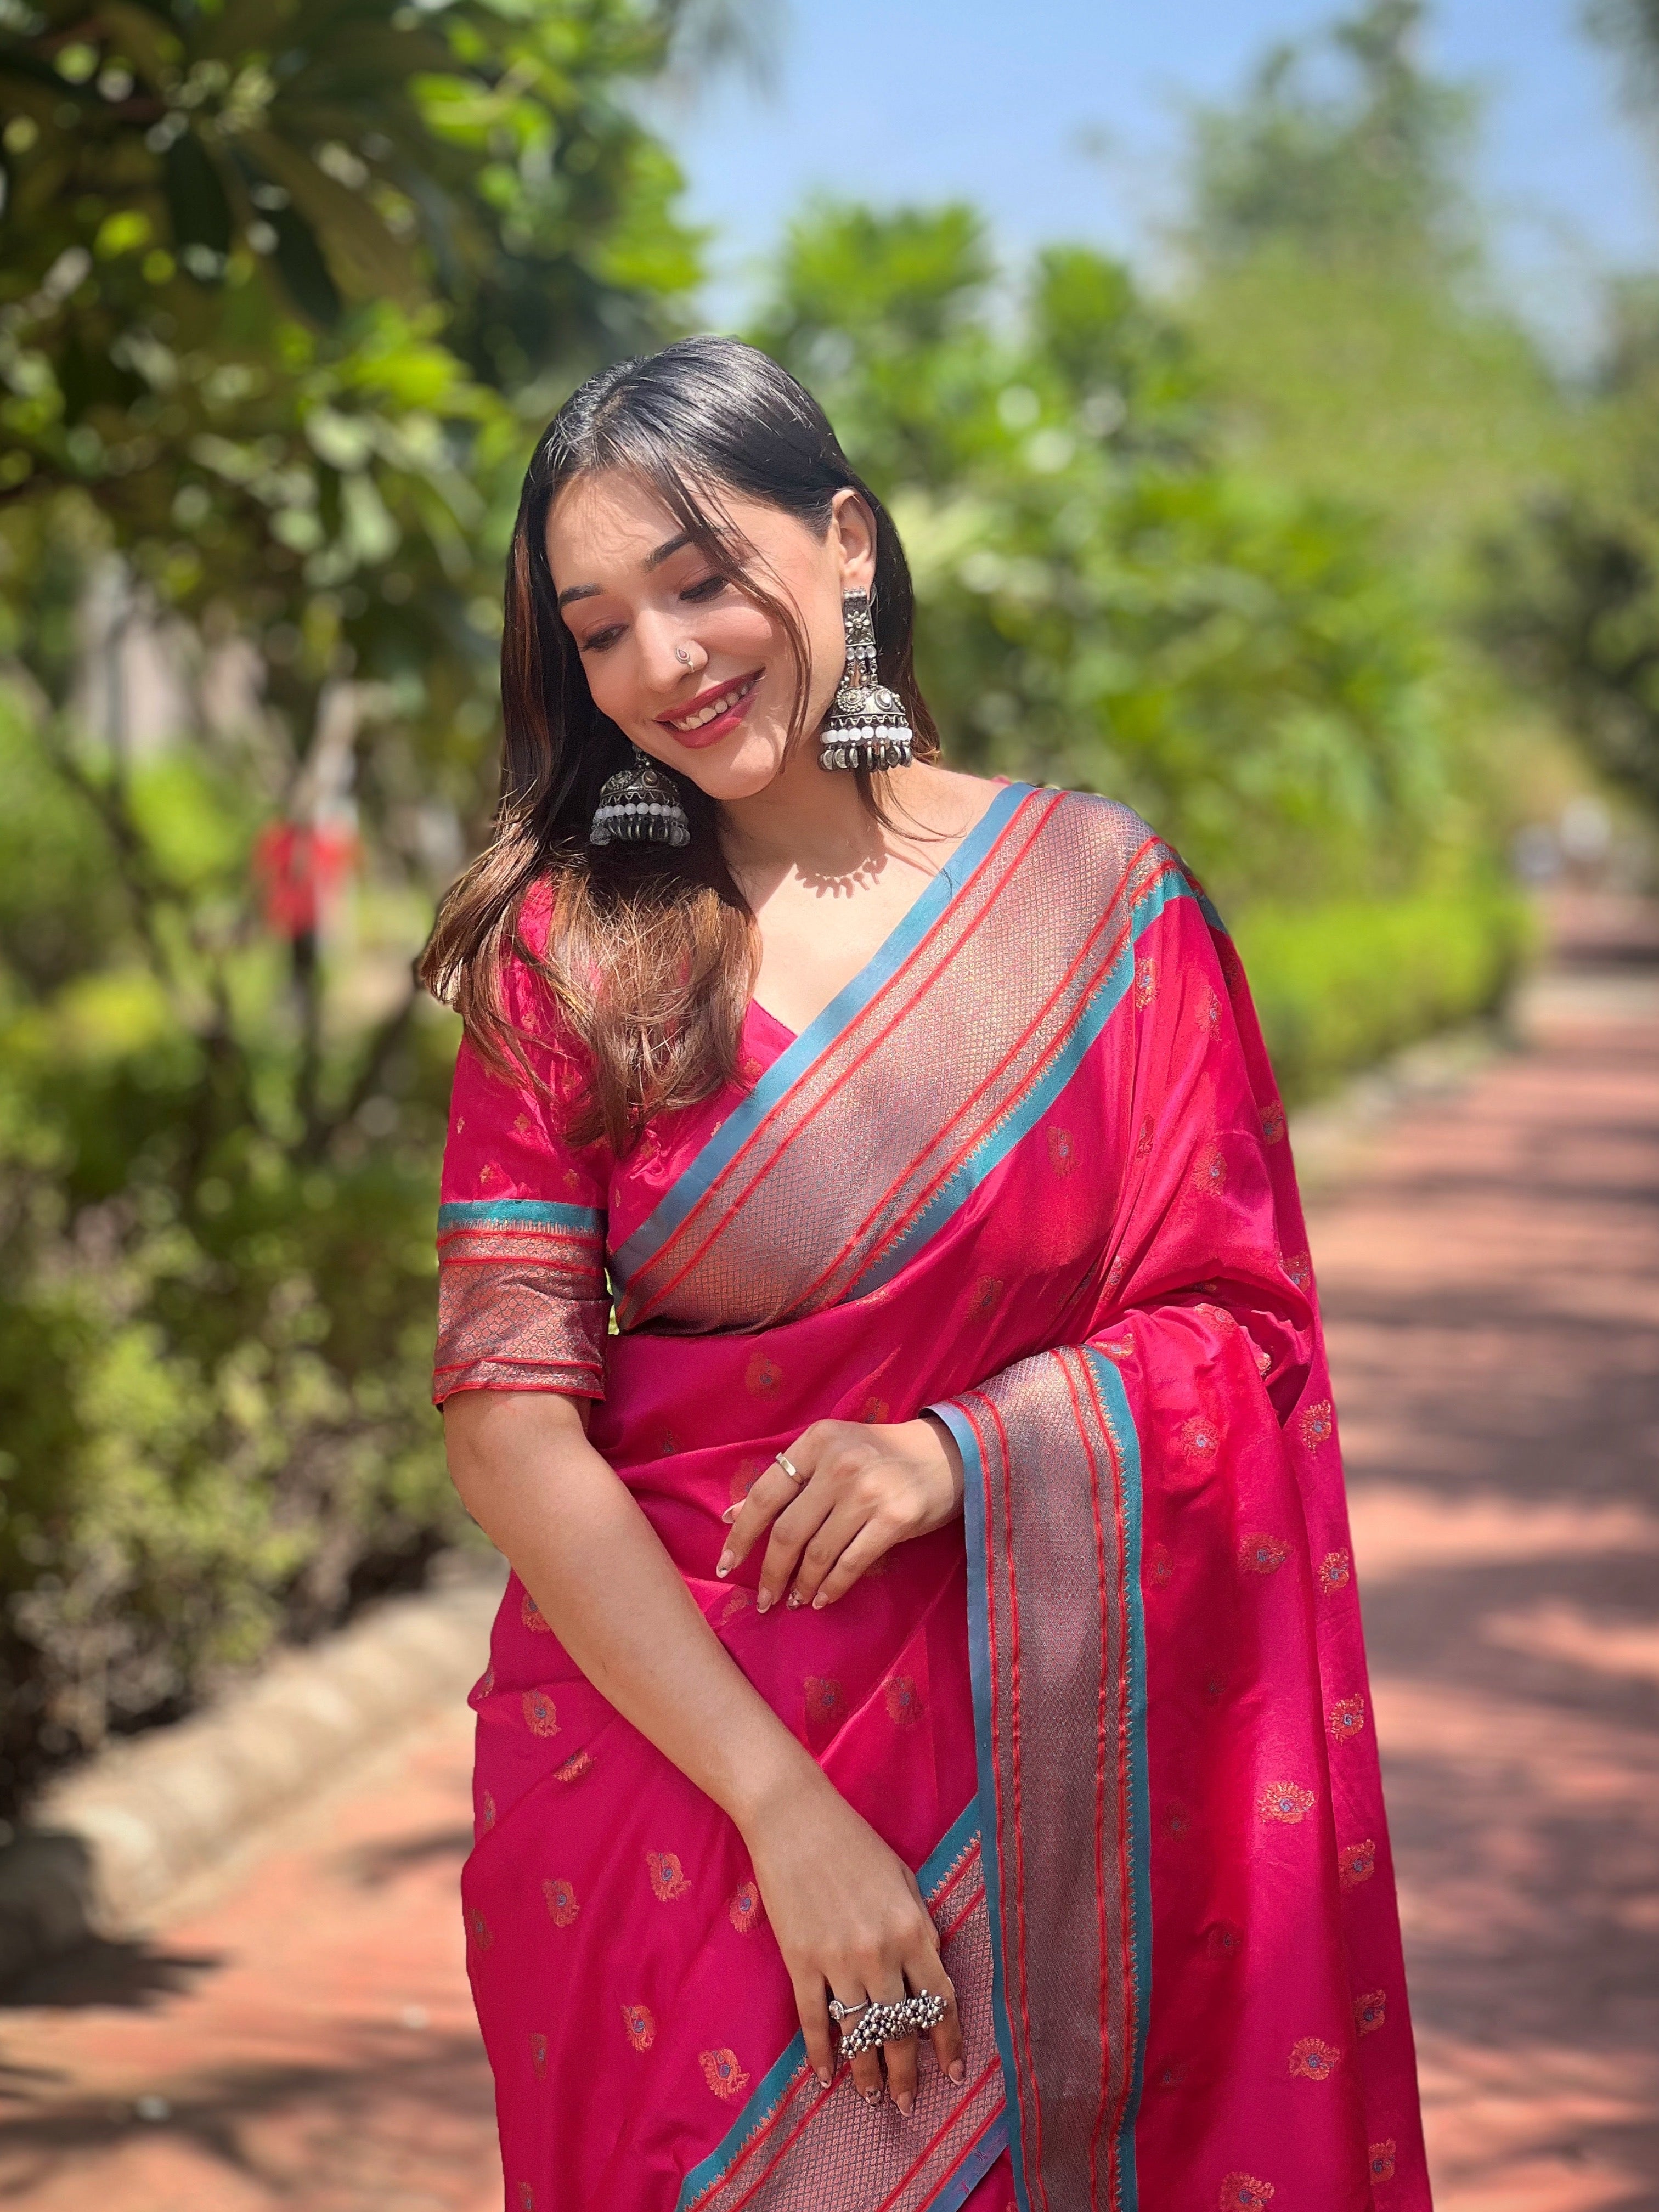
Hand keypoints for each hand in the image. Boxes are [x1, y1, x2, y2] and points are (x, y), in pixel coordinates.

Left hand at [716, 1417, 964, 1611]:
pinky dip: (833, 1586)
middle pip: (789, 1530)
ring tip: (796, 1600)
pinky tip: (823, 1598)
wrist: (948, 1453)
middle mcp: (840, 1463)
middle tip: (764, 1599)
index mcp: (817, 1441)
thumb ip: (784, 1482)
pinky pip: (852, 1563)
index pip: (766, 1493)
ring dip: (802, 1584)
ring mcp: (869, 1491)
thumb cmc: (879, 1456)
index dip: (742, 1534)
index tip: (726, 1564)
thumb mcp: (829, 1455)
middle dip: (771, 1572)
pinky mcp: (896, 1517)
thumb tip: (731, 1515)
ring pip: (819, 1552)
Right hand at [744, 1770, 964, 2110]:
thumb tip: (926, 1968)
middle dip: (908, 2072)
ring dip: (868, 2074)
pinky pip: (814, 2020)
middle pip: (901, 2029)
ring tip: (873, 2099)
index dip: (948, 2042)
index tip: (954, 2072)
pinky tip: (827, 2076)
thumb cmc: (854, 1842)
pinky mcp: (800, 1961)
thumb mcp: (903, 1877)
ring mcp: (838, 1961)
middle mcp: (881, 1953)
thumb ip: (919, 1925)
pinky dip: (821, 2053)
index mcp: (913, 1929)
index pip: (940, 2001)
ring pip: (860, 2034)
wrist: (795, 1819)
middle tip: (909, 2103)